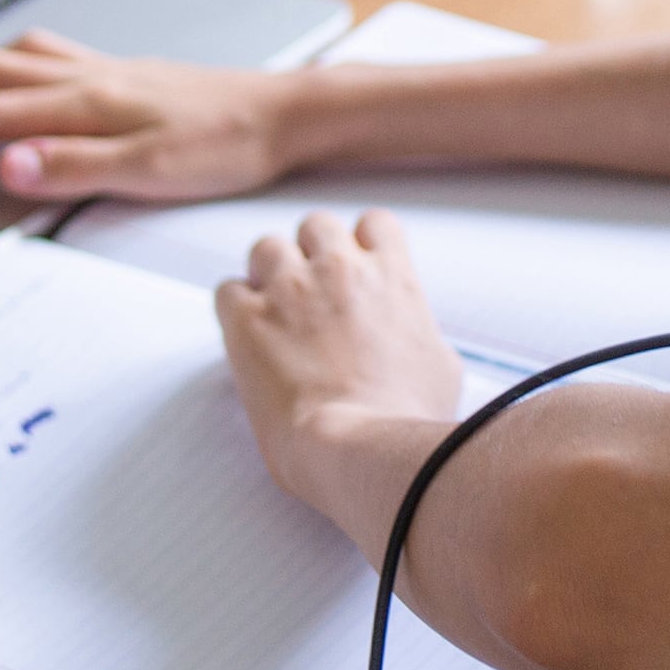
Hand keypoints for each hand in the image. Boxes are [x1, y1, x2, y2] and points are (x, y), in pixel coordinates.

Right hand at [0, 30, 297, 207]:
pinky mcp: (127, 74)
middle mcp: (90, 75)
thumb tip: (3, 164)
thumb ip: (72, 167)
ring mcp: (107, 70)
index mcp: (88, 100)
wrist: (283, 115)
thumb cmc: (226, 145)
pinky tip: (18, 83)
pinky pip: (49, 56)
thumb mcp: (149, 170)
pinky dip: (11, 66)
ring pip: (15, 58)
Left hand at [214, 209, 461, 509]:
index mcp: (391, 275)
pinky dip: (234, 308)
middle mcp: (339, 268)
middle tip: (310, 294)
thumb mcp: (442, 366)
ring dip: (268, 274)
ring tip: (272, 311)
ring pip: (266, 247)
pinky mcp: (247, 319)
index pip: (374, 224)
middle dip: (311, 253)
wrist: (357, 446)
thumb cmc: (406, 419)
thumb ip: (422, 334)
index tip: (356, 272)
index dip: (362, 245)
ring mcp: (290, 289)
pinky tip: (245, 336)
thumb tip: (415, 336)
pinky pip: (227, 289)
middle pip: (316, 225)